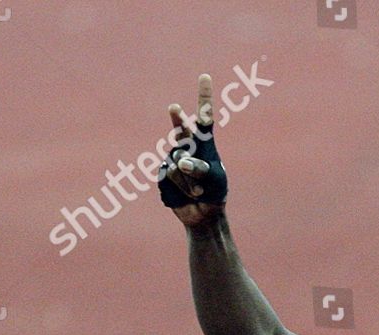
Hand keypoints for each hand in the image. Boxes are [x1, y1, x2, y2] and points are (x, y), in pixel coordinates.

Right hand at [158, 74, 228, 225]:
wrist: (202, 214)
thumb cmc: (214, 193)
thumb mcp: (214, 180)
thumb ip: (200, 168)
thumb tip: (180, 162)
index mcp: (204, 143)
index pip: (205, 117)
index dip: (204, 97)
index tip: (205, 77)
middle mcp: (187, 146)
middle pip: (182, 130)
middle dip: (178, 121)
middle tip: (175, 109)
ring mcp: (173, 157)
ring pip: (179, 164)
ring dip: (190, 180)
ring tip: (198, 191)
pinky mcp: (163, 172)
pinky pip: (171, 176)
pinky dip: (182, 187)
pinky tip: (188, 194)